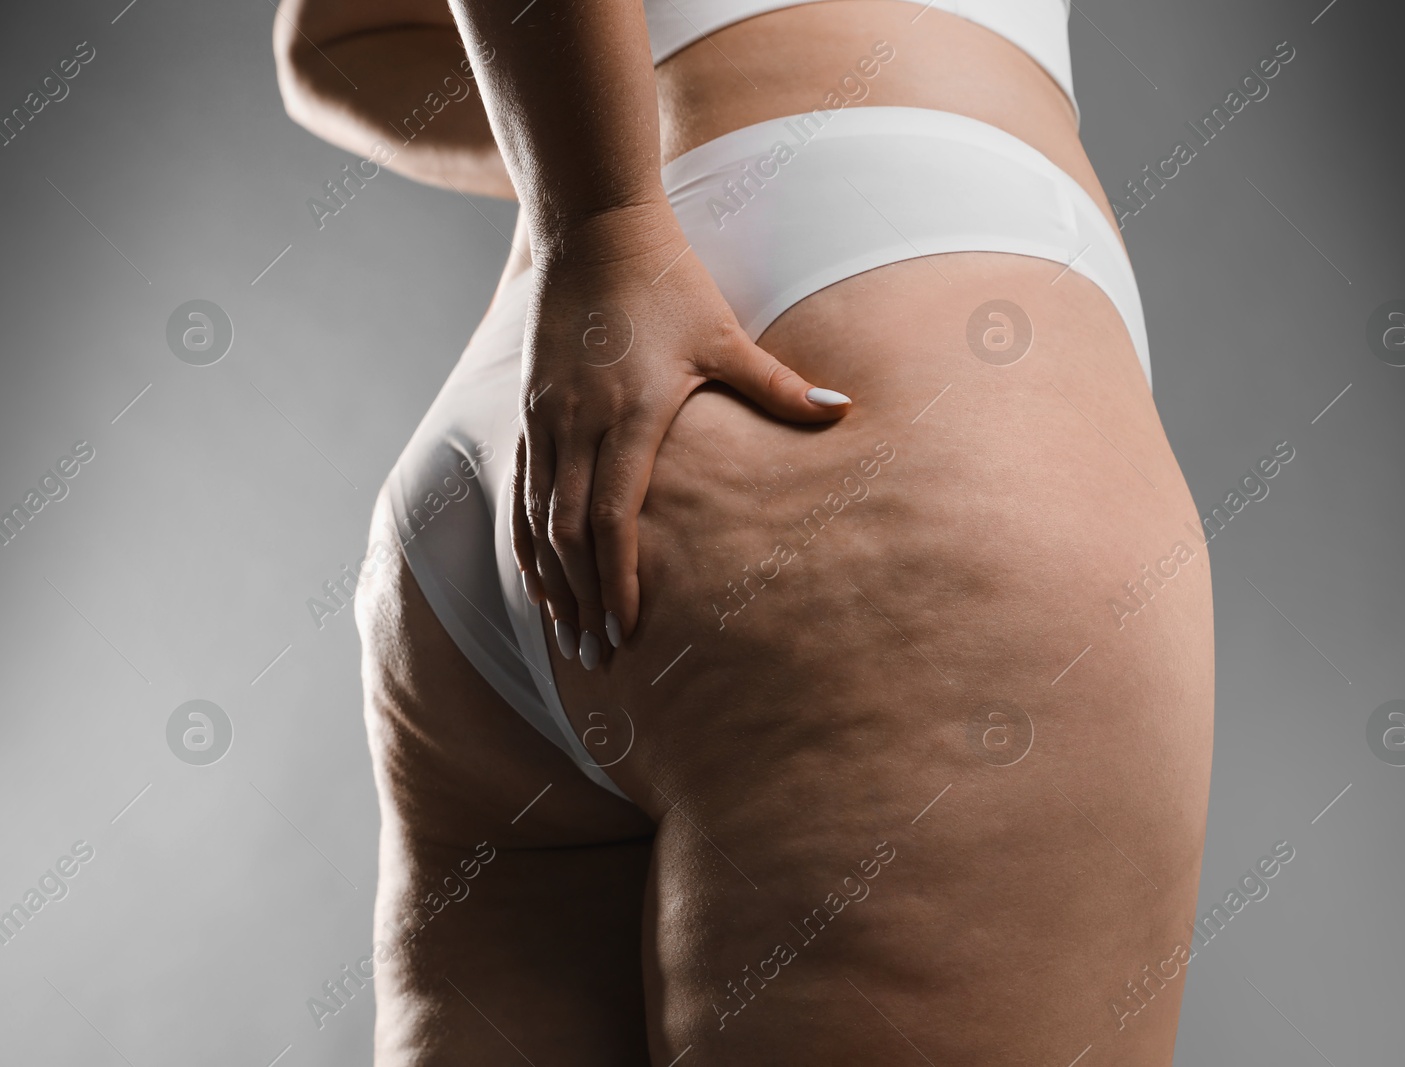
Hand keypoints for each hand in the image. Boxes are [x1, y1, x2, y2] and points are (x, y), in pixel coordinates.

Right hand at [509, 199, 851, 668]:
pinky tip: (537, 576)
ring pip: (537, 518)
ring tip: (566, 634)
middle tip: (597, 657)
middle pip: (570, 533)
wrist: (593, 229)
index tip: (627, 629)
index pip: (616, 518)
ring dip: (550, 581)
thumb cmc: (668, 283)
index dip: (618, 579)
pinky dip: (525, 539)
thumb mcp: (725, 335)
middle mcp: (578, 423)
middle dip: (583, 600)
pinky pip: (520, 489)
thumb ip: (779, 387)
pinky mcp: (528, 409)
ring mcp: (546, 417)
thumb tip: (846, 411)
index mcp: (631, 413)